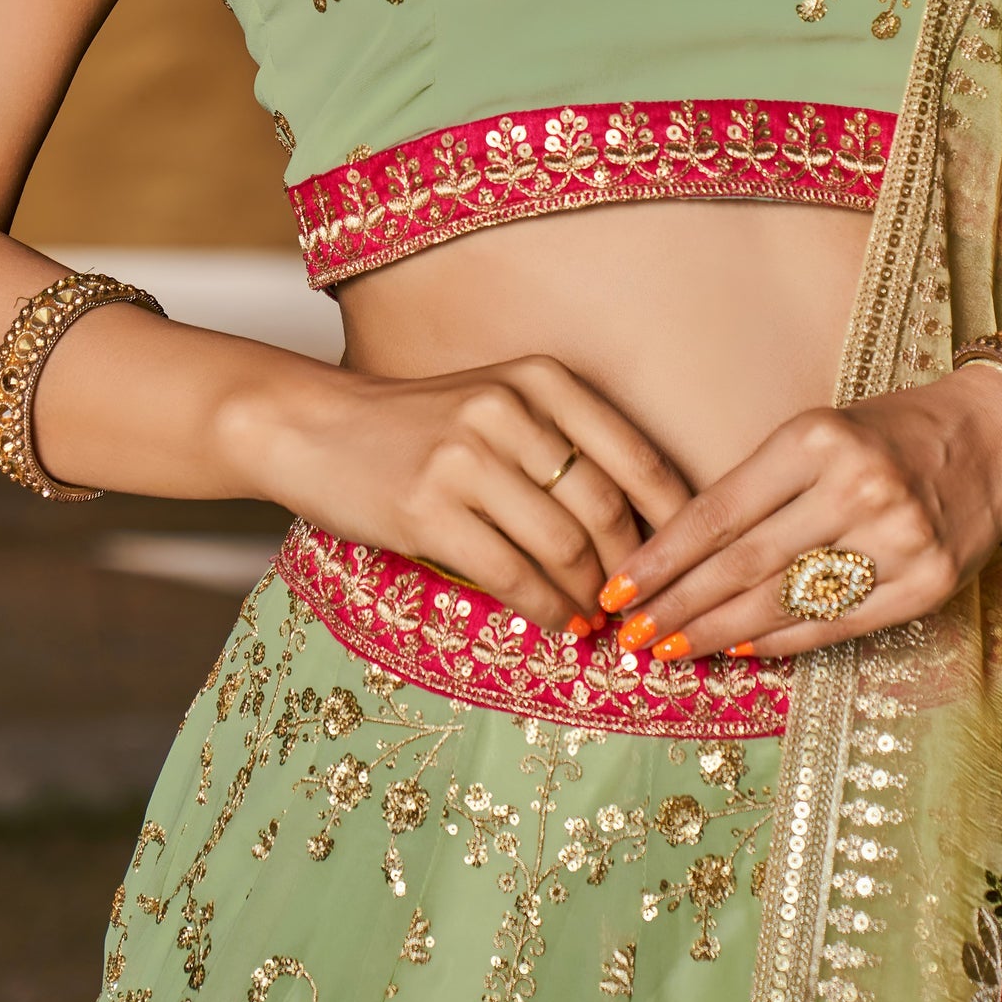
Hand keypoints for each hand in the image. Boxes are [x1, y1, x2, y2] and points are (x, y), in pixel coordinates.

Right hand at [230, 354, 692, 636]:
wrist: (312, 427)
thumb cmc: (417, 424)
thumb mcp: (498, 404)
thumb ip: (563, 445)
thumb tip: (641, 522)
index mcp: (540, 378)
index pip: (635, 454)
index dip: (671, 518)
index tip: (689, 558)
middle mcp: (509, 410)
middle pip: (605, 507)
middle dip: (633, 568)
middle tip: (642, 604)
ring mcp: (466, 459)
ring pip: (563, 546)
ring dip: (591, 596)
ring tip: (600, 619)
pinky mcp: (429, 510)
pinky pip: (512, 575)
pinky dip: (547, 609)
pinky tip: (558, 623)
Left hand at [595, 364, 1001, 662]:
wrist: (996, 438)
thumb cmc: (891, 432)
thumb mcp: (820, 433)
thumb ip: (762, 487)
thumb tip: (680, 556)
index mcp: (818, 438)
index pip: (720, 511)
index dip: (662, 557)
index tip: (618, 588)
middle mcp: (857, 486)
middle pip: (743, 564)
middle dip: (677, 605)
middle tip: (629, 636)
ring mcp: (897, 539)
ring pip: (784, 602)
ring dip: (718, 634)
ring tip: (670, 649)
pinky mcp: (926, 584)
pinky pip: (836, 625)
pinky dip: (781, 642)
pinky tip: (740, 651)